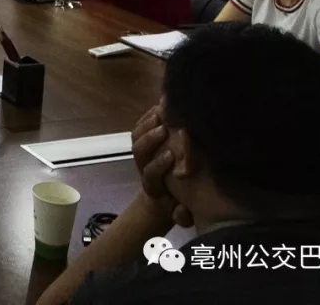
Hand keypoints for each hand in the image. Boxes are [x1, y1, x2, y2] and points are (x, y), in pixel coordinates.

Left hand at [132, 105, 192, 227]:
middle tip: (163, 130)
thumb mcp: (182, 213)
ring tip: (163, 113)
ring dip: (147, 123)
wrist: (163, 197)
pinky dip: (149, 115)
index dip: (156, 165)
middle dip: (148, 139)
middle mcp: (144, 167)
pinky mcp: (143, 140)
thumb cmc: (178, 202)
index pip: (149, 174)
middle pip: (138, 151)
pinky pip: (141, 125)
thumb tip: (181, 212)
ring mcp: (142, 153)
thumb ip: (182, 214)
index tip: (170, 156)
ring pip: (136, 136)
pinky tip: (163, 105)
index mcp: (152, 185)